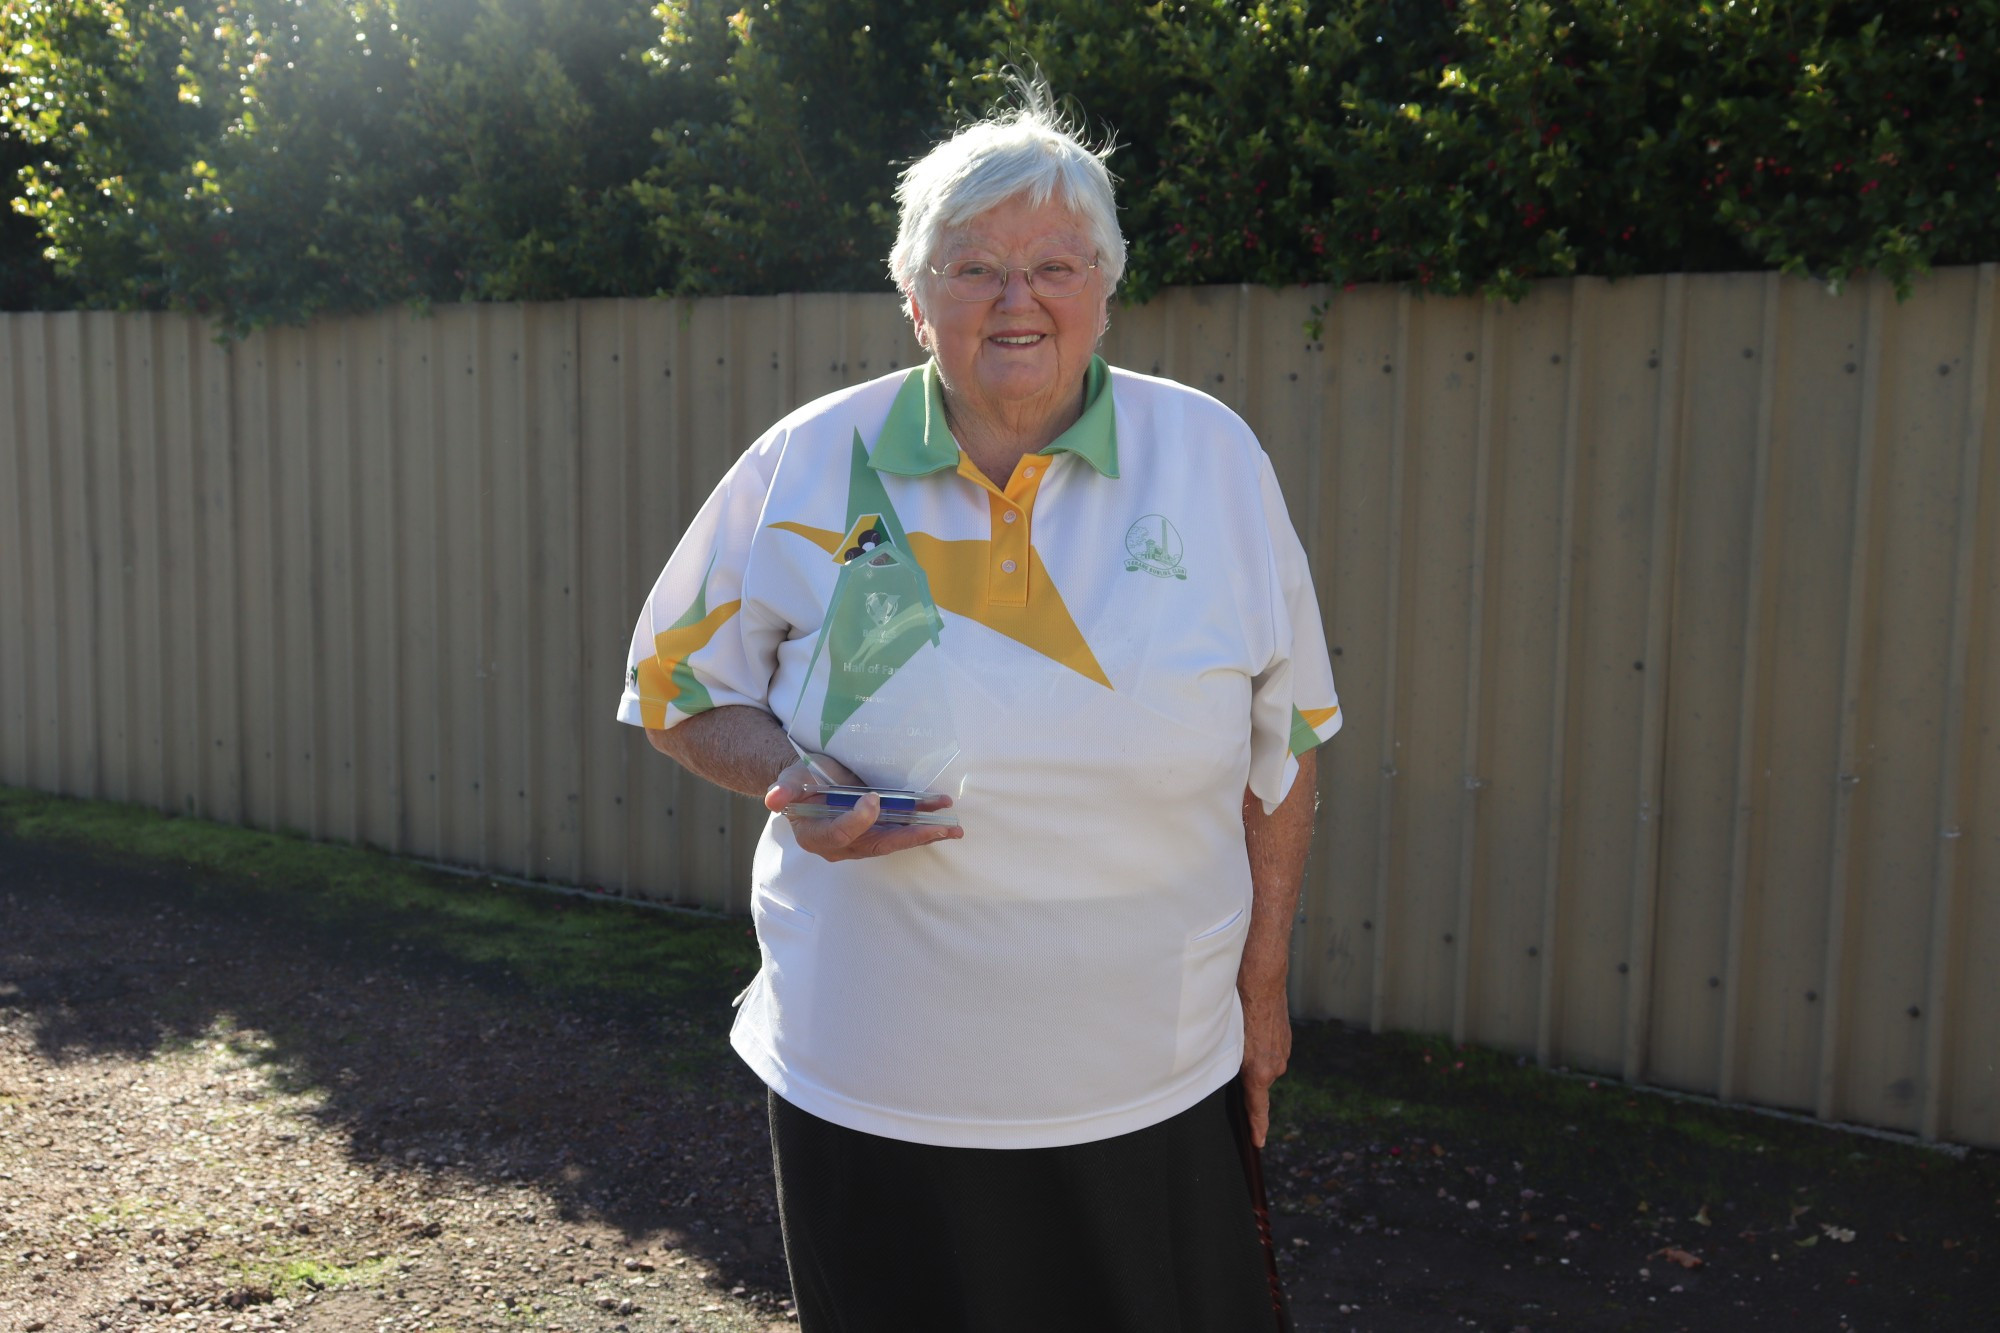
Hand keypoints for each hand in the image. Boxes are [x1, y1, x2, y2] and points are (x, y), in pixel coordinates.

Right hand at [764, 758, 960, 860]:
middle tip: (938, 829)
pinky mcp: (876, 831)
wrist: (811, 782)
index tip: (872, 798)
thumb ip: (785, 789)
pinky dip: (922, 826)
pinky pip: (901, 831)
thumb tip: (774, 800)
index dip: (858, 819)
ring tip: (952, 829)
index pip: (841, 834)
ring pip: (895, 840)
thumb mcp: (790, 779)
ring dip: (924, 834)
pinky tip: (944, 819)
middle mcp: (842, 845)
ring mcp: (861, 840)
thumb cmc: (801, 780)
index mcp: (817, 835)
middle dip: (910, 837)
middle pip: (878, 844)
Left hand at [1238, 979, 1291, 1148]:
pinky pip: (1269, 1049)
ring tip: (1239, 1033)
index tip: (1259, 1143)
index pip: (1258, 1107)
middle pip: (1255, 1080)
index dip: (1258, 1127)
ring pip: (1262, 1062)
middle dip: (1243, 1073)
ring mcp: (1283, 1051)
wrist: (1262, 978)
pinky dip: (1259, 1042)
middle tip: (1228, 1054)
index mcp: (1259, 1070)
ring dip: (1251, 1054)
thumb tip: (1224, 1067)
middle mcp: (1276, 1065)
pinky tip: (1250, 1025)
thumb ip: (1228, 1060)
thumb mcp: (1226, 1039)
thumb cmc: (1238, 1006)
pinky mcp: (1286, 1039)